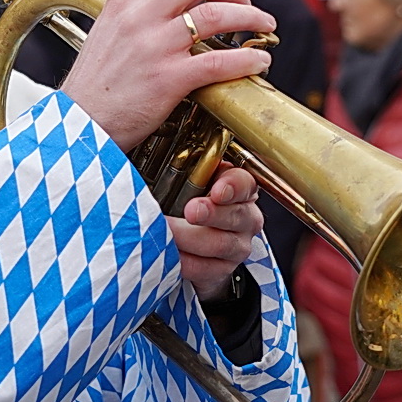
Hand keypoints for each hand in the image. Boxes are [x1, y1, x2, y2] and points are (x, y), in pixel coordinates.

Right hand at [63, 0, 273, 151]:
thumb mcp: (109, 31)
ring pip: (216, 14)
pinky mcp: (168, 80)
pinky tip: (258, 62)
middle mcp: (139, 16)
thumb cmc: (96, 84)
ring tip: (265, 26)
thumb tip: (179, 5)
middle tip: (248, 5)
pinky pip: (219, 61)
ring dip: (251, 18)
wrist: (79, 124)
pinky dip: (247, 59)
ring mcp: (154, 46)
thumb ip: (140, 12)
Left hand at [173, 165, 262, 300]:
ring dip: (190, 238)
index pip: (244, 183)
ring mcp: (237, 245)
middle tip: (190, 210)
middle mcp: (245, 216)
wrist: (189, 247)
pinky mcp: (222, 270)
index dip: (233, 186)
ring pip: (221, 244)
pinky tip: (168, 255)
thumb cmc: (184, 203)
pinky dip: (184, 263)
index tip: (217, 190)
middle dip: (212, 213)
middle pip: (237, 215)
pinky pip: (206, 269)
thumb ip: (185, 164)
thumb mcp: (187, 179)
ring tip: (167, 232)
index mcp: (238, 189)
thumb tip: (157, 131)